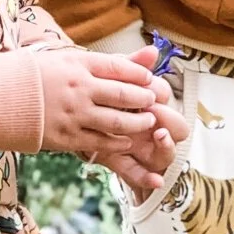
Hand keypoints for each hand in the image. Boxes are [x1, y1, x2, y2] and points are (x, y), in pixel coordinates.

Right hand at [37, 49, 167, 158]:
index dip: (138, 74)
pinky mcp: (64, 137)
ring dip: (137, 122)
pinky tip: (126, 141)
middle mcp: (77, 88)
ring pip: (117, 121)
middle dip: (143, 99)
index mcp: (75, 64)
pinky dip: (117, 142)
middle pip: (122, 94)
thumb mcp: (60, 58)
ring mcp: (72, 115)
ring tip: (147, 121)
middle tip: (153, 101)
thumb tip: (144, 51)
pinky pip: (99, 142)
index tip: (148, 79)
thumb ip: (99, 60)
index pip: (118, 67)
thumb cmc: (26, 75)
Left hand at [93, 51, 186, 195]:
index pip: (164, 96)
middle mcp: (148, 125)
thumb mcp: (103, 77)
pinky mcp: (120, 162)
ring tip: (159, 136)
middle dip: (170, 120)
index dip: (161, 95)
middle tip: (155, 113)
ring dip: (166, 146)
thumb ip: (127, 66)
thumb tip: (153, 51)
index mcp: (145, 101)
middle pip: (176, 126)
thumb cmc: (86, 91)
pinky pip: (138, 174)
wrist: (57, 113)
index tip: (152, 92)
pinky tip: (156, 182)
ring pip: (165, 152)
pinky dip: (148, 179)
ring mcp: (138, 146)